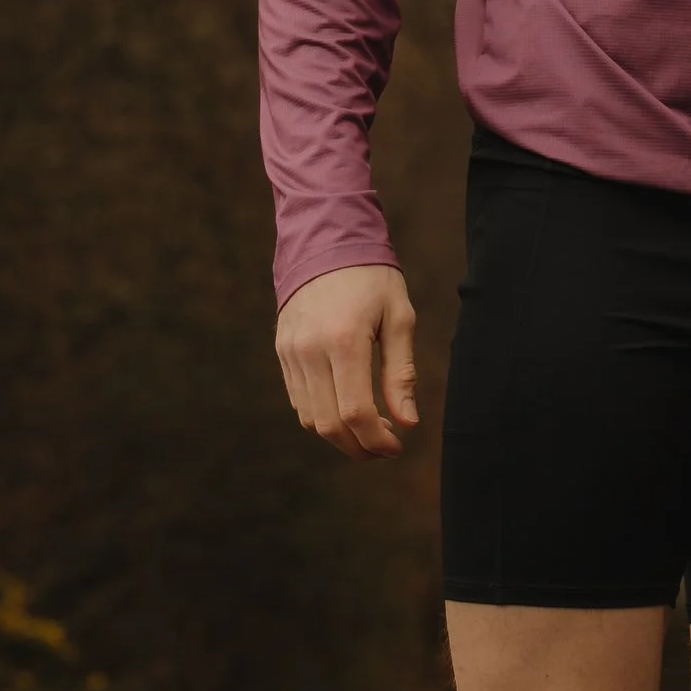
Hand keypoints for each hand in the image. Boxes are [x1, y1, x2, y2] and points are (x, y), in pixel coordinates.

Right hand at [275, 262, 419, 458]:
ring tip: (370, 429)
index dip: (377, 440)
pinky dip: (322, 415)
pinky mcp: (282, 352)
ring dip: (340, 436)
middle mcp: (310, 350)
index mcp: (344, 341)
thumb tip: (407, 423)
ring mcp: (291, 352)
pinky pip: (298, 400)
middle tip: (385, 448)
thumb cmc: (372, 278)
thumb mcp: (399, 318)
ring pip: (309, 418)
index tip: (397, 447)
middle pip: (329, 424)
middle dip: (359, 447)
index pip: (355, 412)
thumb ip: (401, 373)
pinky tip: (347, 408)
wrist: (325, 242)